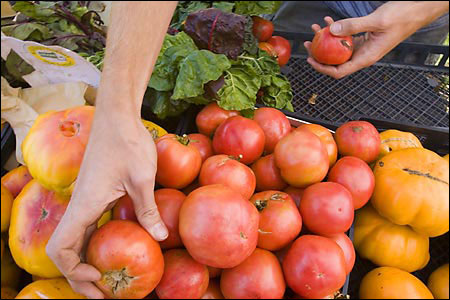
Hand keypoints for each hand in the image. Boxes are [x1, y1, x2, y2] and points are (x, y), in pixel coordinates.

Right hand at [46, 111, 167, 298]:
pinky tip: (115, 250)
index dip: (73, 271)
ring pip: (76, 241)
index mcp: (84, 205)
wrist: (118, 117)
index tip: (98, 279)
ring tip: (109, 279)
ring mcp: (86, 201)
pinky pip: (89, 228)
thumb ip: (148, 209)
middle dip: (80, 276)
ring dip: (87, 262)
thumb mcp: (141, 177)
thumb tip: (161, 237)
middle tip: (105, 293)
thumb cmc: (127, 142)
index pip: (61, 248)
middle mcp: (80, 206)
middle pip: (66, 250)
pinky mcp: (96, 196)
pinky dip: (95, 245)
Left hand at [304, 1, 448, 78]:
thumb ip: (353, 26)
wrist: (418, 10)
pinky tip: (329, 21)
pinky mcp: (365, 38)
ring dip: (326, 39)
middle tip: (307, 43)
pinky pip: (346, 37)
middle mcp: (364, 55)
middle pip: (336, 61)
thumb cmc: (403, 17)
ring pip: (339, 48)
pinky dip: (337, 30)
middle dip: (320, 52)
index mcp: (367, 58)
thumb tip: (332, 31)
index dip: (323, 68)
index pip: (339, 71)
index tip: (310, 59)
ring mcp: (364, 47)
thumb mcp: (376, 21)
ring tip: (315, 28)